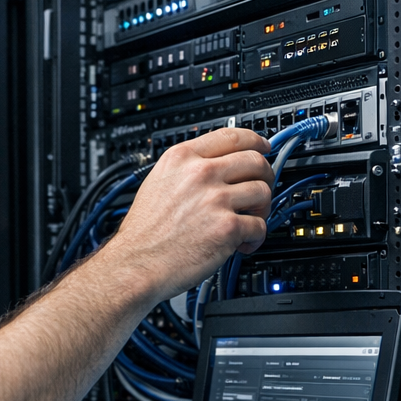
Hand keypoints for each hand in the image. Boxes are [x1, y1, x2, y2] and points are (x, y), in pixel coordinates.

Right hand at [102, 127, 273, 302]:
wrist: (136, 263)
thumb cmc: (143, 233)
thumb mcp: (157, 183)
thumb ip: (186, 170)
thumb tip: (216, 167)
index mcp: (182, 159)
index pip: (231, 136)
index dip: (255, 141)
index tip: (262, 148)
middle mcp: (200, 174)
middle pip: (254, 161)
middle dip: (265, 177)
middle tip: (259, 192)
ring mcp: (215, 199)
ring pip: (263, 191)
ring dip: (262, 209)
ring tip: (248, 221)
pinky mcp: (227, 227)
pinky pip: (260, 226)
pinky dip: (256, 238)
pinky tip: (242, 244)